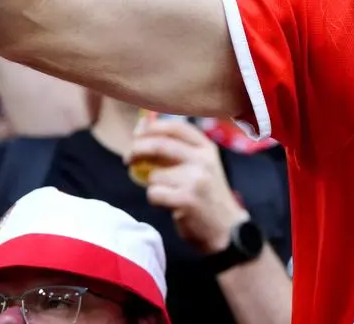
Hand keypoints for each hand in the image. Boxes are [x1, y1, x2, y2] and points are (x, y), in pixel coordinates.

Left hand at [128, 118, 248, 254]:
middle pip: (160, 144)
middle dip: (137, 149)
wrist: (226, 228)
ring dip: (153, 185)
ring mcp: (195, 179)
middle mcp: (203, 160)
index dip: (153, 128)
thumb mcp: (200, 165)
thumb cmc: (206, 195)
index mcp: (207, 148)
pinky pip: (154, 193)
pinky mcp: (186, 199)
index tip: (137, 135)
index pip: (176, 126)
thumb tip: (140, 128)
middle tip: (128, 158)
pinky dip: (155, 200)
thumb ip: (174, 148)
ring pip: (154, 175)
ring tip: (168, 194)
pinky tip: (169, 205)